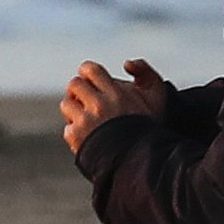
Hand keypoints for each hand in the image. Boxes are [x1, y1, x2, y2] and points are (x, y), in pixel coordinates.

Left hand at [59, 58, 175, 150]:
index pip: (89, 69)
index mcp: (115, 92)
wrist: (145, 159)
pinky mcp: (77, 138)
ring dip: (74, 110)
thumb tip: (126, 63)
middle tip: (87, 100)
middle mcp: (98, 105)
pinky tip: (90, 137)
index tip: (93, 81)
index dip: (88, 73)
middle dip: (79, 91)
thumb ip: (145, 72)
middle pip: (74, 85)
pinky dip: (76, 133)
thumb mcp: (156, 95)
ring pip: (66, 105)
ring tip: (87, 119)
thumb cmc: (149, 125)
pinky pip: (67, 129)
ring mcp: (86, 122)